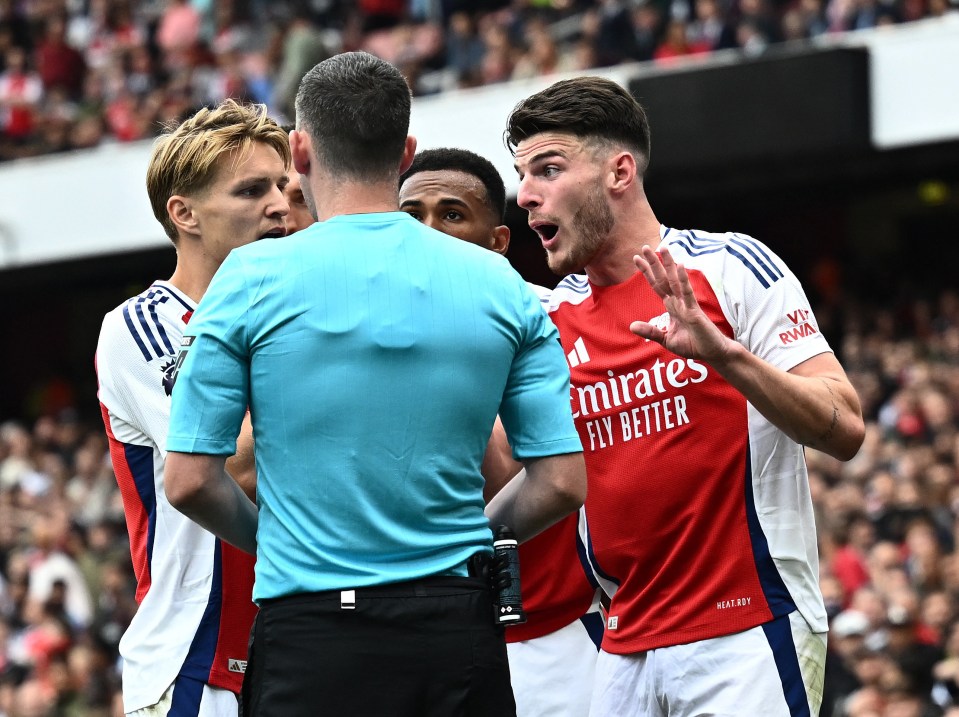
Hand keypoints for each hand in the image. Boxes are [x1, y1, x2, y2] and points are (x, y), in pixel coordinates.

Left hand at [630, 245, 734, 366]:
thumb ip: (651, 331)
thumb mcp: (666, 339)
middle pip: (663, 278)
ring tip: (662, 248)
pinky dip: (683, 279)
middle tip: (645, 246)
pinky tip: (679, 266)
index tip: (636, 258)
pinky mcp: (694, 311)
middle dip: (654, 263)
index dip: (647, 272)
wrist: (711, 352)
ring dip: (668, 264)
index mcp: (671, 306)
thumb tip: (631, 326)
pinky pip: (687, 293)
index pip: (657, 285)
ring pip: (675, 281)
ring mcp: (686, 304)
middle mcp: (678, 301)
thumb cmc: (692, 344)